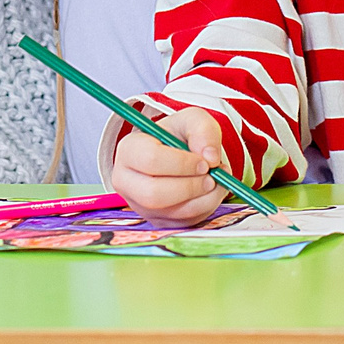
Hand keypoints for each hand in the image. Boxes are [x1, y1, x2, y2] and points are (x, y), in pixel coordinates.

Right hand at [111, 108, 232, 224]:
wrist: (178, 154)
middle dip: (191, 186)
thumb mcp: (192, 121)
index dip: (183, 163)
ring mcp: (140, 205)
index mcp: (129, 150)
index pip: (151, 160)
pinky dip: (205, 209)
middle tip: (212, 176)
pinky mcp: (157, 221)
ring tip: (216, 181)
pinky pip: (183, 222)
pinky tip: (209, 192)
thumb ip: (203, 130)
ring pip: (172, 212)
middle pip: (154, 194)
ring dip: (203, 199)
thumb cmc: (179, 135)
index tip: (204, 161)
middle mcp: (127, 181)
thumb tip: (211, 157)